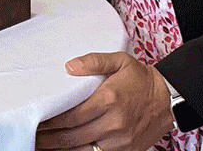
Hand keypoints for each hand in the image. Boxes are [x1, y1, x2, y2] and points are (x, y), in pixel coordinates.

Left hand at [35, 51, 173, 150]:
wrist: (169, 98)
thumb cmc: (141, 79)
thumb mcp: (120, 61)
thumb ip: (94, 61)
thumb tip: (70, 66)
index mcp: (109, 99)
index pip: (71, 115)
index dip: (51, 121)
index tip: (37, 120)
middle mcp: (114, 123)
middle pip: (73, 136)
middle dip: (51, 138)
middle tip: (34, 136)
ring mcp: (121, 140)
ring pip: (84, 150)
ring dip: (62, 149)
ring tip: (45, 146)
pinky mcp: (127, 150)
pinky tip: (68, 150)